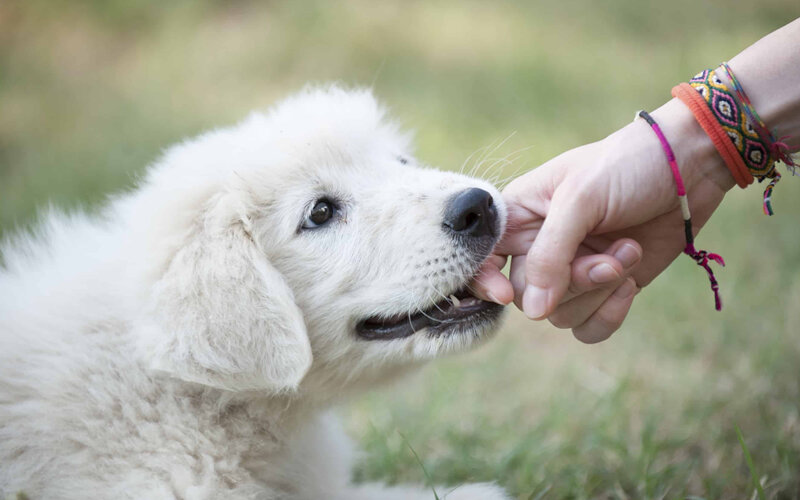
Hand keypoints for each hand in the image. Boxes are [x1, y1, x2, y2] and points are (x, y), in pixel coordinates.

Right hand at [475, 99, 735, 341]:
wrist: (689, 166)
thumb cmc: (626, 165)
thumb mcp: (581, 199)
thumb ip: (551, 254)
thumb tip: (534, 311)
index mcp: (519, 216)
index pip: (483, 259)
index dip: (486, 281)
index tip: (505, 293)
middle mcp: (539, 247)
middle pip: (529, 297)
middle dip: (573, 283)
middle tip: (609, 258)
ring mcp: (573, 271)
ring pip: (560, 316)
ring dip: (599, 292)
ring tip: (628, 251)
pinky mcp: (605, 289)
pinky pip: (589, 327)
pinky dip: (610, 314)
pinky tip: (631, 282)